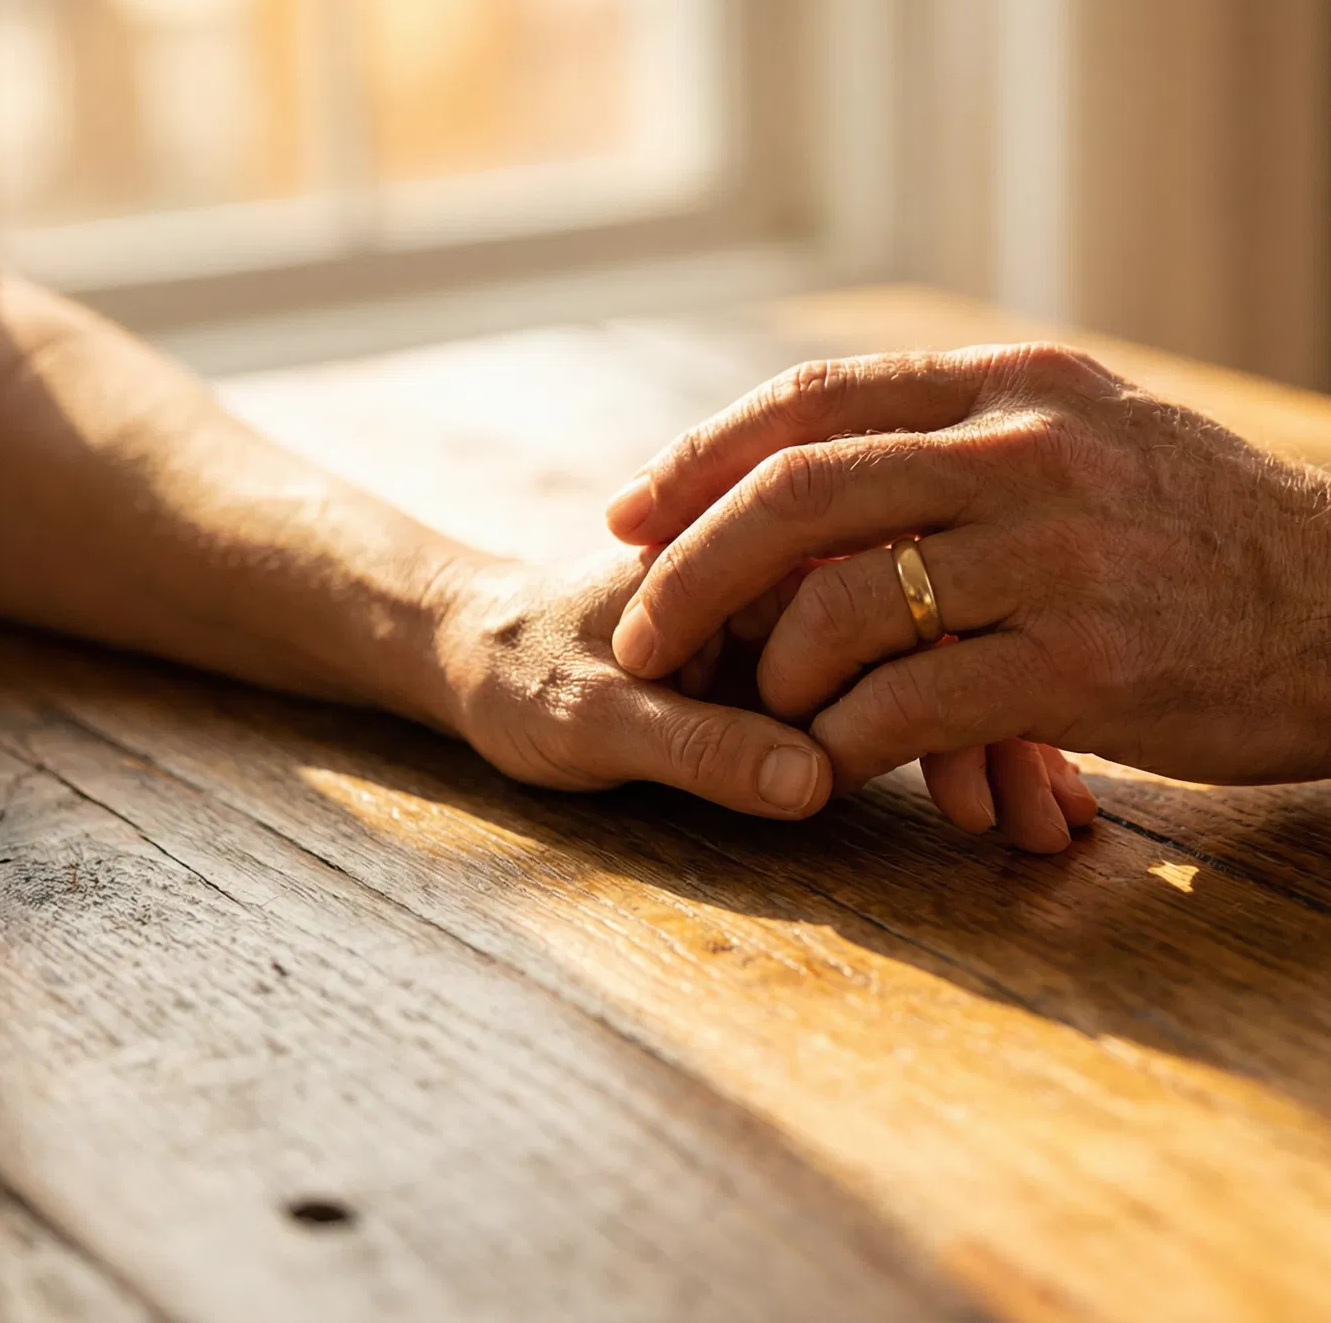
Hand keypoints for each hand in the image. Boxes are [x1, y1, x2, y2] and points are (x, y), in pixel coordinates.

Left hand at [428, 549, 833, 817]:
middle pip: (867, 639)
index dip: (859, 687)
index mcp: (734, 548)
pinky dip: (819, 740)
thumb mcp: (597, 720)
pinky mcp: (762, 662)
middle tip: (809, 781)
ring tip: (800, 781)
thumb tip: (816, 780)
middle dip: (853, 715)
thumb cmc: (513, 672)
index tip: (828, 761)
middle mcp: (766, 570)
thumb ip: (704, 749)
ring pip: (850, 676)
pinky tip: (797, 773)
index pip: (853, 604)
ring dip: (841, 733)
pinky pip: (819, 700)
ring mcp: (767, 617)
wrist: (463, 659)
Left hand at [603, 345, 1330, 796]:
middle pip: (797, 491)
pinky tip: (828, 767)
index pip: (816, 400)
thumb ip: (993, 436)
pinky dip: (845, 740)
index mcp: (1024, 384)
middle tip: (637, 633)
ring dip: (774, 672)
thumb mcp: (1116, 437)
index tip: (631, 515)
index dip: (700, 457)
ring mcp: (1061, 552)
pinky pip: (912, 704)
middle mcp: (1031, 447)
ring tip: (759, 716)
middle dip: (691, 569)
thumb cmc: (1237, 541)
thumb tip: (855, 461)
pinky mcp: (1088, 664)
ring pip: (843, 603)